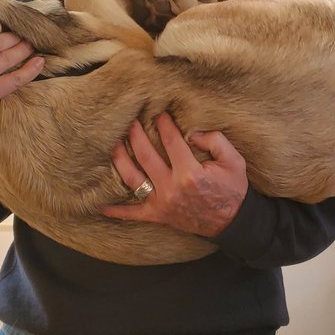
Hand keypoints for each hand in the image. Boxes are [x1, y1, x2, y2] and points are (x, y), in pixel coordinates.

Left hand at [101, 113, 246, 236]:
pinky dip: (116, 211)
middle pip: (145, 155)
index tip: (158, 112)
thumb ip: (215, 141)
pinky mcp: (157, 215)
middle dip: (135, 134)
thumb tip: (191, 133)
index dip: (163, 123)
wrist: (232, 222)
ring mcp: (161, 203)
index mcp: (190, 173)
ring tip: (111, 143)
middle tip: (129, 119)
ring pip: (132, 178)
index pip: (171, 141)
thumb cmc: (233, 189)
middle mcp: (171, 187)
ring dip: (119, 159)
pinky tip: (100, 205)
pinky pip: (132, 214)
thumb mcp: (234, 161)